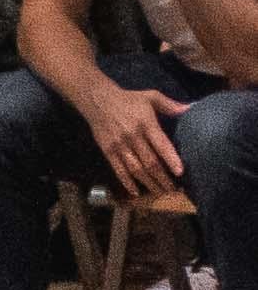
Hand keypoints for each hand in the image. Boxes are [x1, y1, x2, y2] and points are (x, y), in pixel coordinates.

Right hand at [86, 81, 182, 203]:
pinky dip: (127, 182)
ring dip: (149, 183)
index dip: (171, 159)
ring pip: (136, 169)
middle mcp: (132, 136)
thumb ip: (170, 105)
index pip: (160, 144)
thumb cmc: (128, 99)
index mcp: (145, 123)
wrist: (97, 99)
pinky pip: (118, 169)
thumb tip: (192, 108)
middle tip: (174, 190)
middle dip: (163, 178)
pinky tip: (136, 192)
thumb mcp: (150, 96)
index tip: (180, 173)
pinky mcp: (108, 150)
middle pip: (150, 162)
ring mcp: (119, 144)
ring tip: (161, 193)